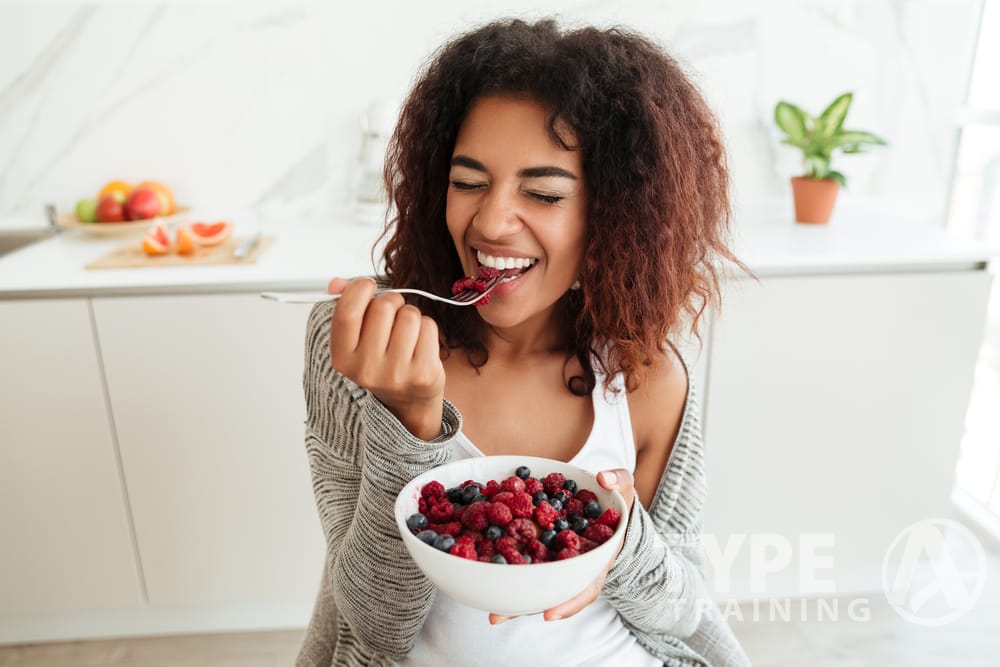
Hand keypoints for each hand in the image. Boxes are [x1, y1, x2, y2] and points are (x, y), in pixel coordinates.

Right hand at [327, 277, 445, 439]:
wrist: (407, 401)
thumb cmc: (381, 362)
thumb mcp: (356, 340)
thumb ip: (345, 308)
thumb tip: (337, 283)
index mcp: (343, 359)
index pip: (347, 312)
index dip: (359, 289)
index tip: (368, 285)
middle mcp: (366, 369)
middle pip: (382, 307)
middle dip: (391, 302)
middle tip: (392, 314)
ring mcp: (396, 374)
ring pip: (409, 315)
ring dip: (410, 315)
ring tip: (406, 333)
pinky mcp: (423, 374)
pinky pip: (428, 327)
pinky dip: (427, 328)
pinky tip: (420, 344)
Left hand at [489, 468, 634, 624]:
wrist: (605, 500)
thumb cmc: (615, 499)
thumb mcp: (623, 488)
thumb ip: (617, 481)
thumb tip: (603, 478)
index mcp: (597, 558)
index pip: (586, 586)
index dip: (569, 602)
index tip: (548, 614)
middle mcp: (574, 564)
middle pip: (551, 590)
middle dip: (526, 604)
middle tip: (498, 616)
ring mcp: (556, 558)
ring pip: (534, 580)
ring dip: (510, 595)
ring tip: (486, 610)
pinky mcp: (540, 547)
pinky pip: (522, 556)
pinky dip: (503, 562)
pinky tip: (480, 566)